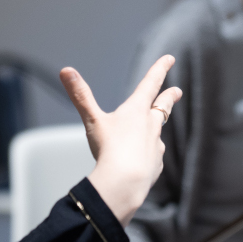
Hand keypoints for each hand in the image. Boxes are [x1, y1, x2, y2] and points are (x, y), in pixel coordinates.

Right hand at [60, 56, 181, 224]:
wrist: (125, 182)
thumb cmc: (109, 149)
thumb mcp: (92, 120)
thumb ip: (80, 96)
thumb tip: (65, 70)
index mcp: (137, 110)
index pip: (151, 83)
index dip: (160, 69)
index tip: (170, 59)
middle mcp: (150, 125)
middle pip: (163, 107)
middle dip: (170, 97)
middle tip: (178, 91)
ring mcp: (156, 146)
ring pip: (157, 133)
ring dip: (155, 128)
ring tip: (153, 130)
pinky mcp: (156, 165)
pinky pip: (153, 156)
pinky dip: (149, 154)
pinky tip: (142, 160)